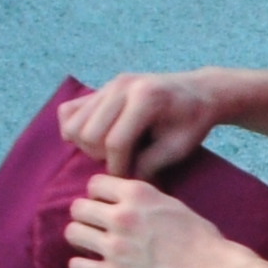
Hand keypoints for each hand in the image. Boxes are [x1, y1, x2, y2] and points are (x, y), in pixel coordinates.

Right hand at [58, 71, 229, 178]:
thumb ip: (150, 164)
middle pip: (88, 133)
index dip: (118, 167)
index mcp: (146, 98)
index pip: (116, 142)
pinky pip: (68, 111)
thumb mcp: (179, 147)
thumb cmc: (193, 122)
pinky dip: (76, 129)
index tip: (128, 180)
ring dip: (87, 145)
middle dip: (102, 157)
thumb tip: (122, 182)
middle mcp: (121, 86)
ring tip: (113, 152)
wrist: (199, 91)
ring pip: (73, 123)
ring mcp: (108, 85)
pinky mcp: (100, 88)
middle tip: (123, 163)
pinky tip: (98, 138)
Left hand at [66, 179, 267, 267]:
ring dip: (82, 238)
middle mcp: (121, 217)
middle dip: (87, 216)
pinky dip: (83, 266)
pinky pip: (76, 266)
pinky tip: (93, 267)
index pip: (94, 184)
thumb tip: (121, 199)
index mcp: (137, 195)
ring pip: (72, 233)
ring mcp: (114, 246)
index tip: (106, 205)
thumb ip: (143, 200)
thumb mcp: (173, 205)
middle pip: (78, 208)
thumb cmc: (202, 240)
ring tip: (94, 245)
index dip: (99, 195)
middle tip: (98, 227)